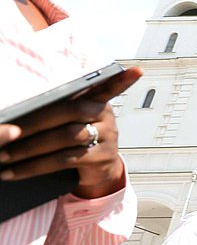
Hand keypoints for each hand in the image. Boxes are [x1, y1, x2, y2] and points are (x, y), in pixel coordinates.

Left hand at [0, 67, 141, 196]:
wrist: (97, 173)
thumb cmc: (77, 143)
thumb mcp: (75, 123)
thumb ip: (59, 112)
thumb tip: (17, 118)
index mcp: (98, 102)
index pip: (107, 86)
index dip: (121, 79)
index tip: (136, 70)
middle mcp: (105, 117)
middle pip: (73, 111)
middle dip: (35, 121)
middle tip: (7, 131)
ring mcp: (106, 138)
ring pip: (67, 137)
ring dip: (31, 148)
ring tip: (5, 156)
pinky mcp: (100, 159)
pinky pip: (64, 160)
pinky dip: (35, 167)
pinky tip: (16, 172)